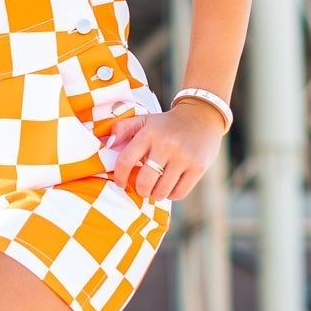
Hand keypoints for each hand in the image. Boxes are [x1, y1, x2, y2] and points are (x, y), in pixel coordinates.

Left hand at [109, 103, 223, 204]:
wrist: (202, 115)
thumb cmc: (167, 124)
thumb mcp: (145, 119)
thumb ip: (123, 128)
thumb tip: (108, 144)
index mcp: (149, 134)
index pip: (125, 161)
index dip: (119, 177)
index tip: (121, 183)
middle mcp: (166, 145)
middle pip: (144, 182)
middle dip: (141, 190)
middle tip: (143, 188)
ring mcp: (183, 157)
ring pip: (162, 191)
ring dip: (156, 194)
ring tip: (158, 187)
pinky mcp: (198, 167)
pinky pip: (179, 193)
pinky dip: (172, 194)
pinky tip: (171, 186)